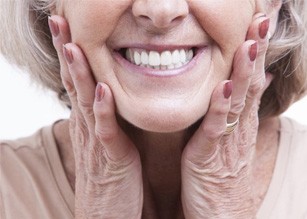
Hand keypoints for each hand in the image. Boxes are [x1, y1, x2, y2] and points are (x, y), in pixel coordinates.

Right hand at [48, 16, 142, 218]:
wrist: (106, 214)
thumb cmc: (110, 176)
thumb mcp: (105, 141)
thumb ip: (104, 118)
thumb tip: (105, 95)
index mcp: (88, 122)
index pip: (76, 81)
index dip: (70, 54)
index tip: (67, 28)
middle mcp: (87, 127)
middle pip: (73, 83)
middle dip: (66, 52)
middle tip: (59, 22)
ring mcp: (96, 142)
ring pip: (84, 101)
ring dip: (79, 73)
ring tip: (73, 45)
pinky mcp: (111, 158)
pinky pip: (105, 131)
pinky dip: (102, 110)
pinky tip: (101, 89)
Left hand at [181, 14, 271, 217]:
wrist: (220, 214)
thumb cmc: (222, 174)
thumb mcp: (233, 138)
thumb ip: (239, 111)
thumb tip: (255, 83)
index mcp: (240, 122)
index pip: (250, 80)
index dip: (254, 52)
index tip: (258, 25)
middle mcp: (238, 127)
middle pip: (249, 84)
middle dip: (254, 52)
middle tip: (261, 21)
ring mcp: (227, 141)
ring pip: (238, 101)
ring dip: (244, 72)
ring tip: (249, 44)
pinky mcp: (210, 156)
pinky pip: (217, 128)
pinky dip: (221, 107)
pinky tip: (225, 87)